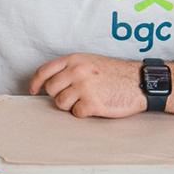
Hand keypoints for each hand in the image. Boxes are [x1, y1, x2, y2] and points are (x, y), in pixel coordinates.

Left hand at [29, 53, 145, 117]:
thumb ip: (69, 68)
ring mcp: (84, 88)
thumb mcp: (90, 61)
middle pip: (51, 89)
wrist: (141, 82)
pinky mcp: (93, 103)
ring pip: (61, 103)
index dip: (35, 82)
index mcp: (74, 60)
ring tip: (86, 100)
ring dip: (71, 105)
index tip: (33, 89)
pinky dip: (84, 112)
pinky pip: (76, 113)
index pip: (44, 71)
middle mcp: (76, 72)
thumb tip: (49, 81)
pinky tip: (95, 105)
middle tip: (73, 96)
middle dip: (58, 95)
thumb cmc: (115, 72)